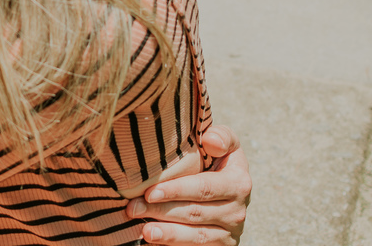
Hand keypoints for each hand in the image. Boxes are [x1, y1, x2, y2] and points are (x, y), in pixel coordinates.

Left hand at [127, 125, 250, 244]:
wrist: (223, 189)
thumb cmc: (215, 159)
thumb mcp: (225, 144)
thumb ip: (221, 137)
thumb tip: (210, 140)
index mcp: (239, 183)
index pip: (204, 188)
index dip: (176, 191)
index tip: (149, 191)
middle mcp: (237, 212)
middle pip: (195, 213)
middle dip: (161, 211)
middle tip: (133, 208)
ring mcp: (229, 234)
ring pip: (196, 236)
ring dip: (167, 234)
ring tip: (144, 231)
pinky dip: (174, 245)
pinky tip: (153, 241)